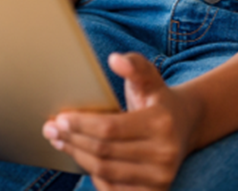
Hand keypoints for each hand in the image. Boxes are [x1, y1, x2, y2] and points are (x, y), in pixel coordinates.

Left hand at [43, 53, 199, 190]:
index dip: (80, 125)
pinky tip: (83, 158)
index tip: (59, 118)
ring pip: (105, 172)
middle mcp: (164, 155)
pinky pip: (114, 190)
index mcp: (161, 123)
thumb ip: (134, 64)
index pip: (110, 128)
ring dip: (78, 156)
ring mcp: (161, 179)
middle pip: (104, 152)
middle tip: (51, 129)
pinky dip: (94, 175)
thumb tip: (115, 60)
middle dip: (72, 140)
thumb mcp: (149, 76)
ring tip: (60, 142)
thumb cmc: (157, 98)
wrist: (186, 126)